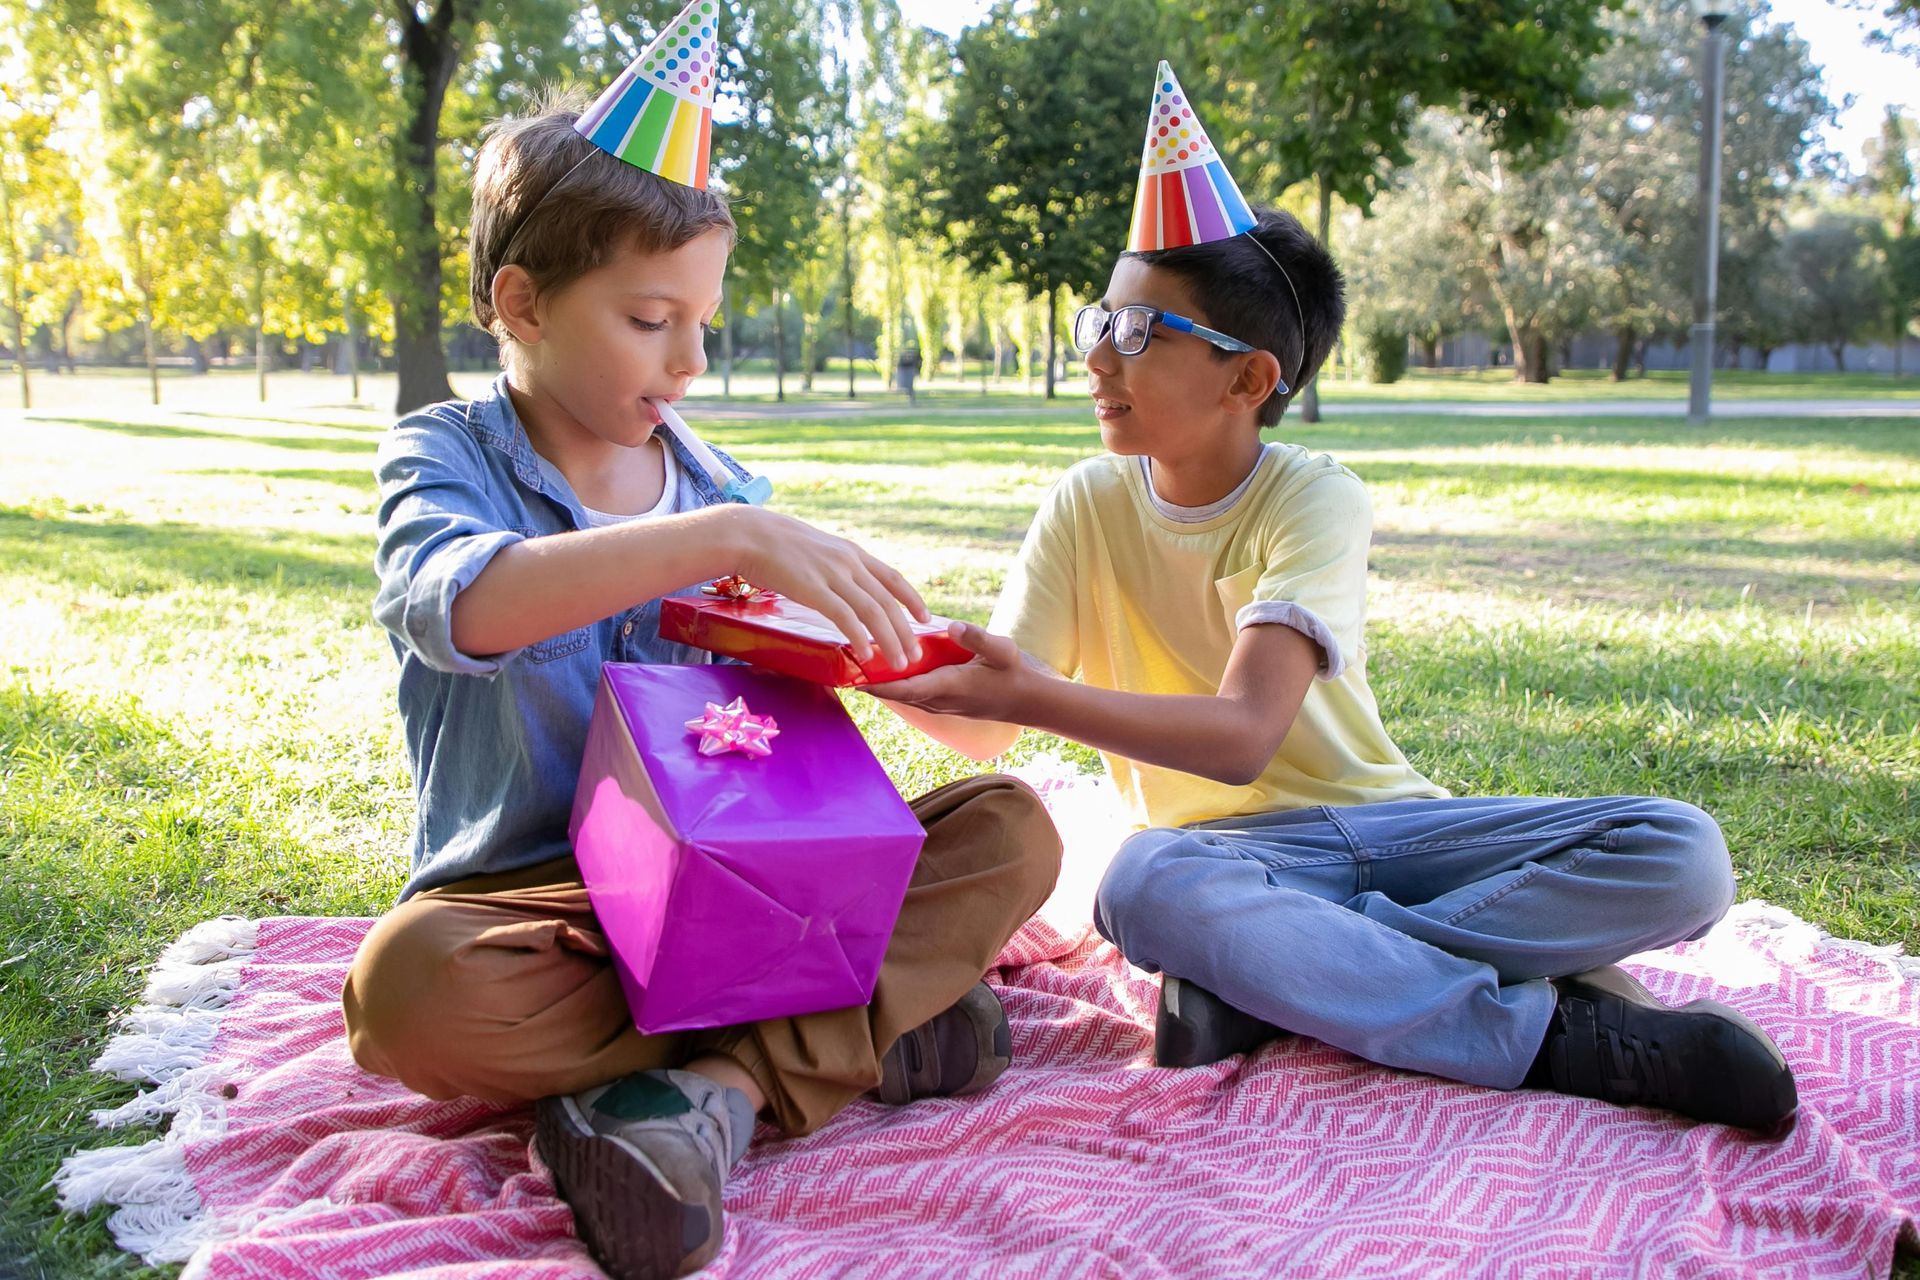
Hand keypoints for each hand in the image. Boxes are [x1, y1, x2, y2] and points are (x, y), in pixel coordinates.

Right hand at [726, 507, 929, 670]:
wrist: (748, 533)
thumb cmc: (775, 544)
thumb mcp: (816, 549)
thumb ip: (833, 566)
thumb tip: (840, 585)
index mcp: (852, 553)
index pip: (892, 578)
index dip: (912, 599)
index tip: (926, 618)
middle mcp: (849, 563)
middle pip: (887, 601)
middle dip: (906, 631)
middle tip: (916, 656)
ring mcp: (832, 575)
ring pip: (873, 611)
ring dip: (891, 640)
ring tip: (900, 663)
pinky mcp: (813, 589)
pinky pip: (844, 617)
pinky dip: (860, 636)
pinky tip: (867, 654)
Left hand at [864, 621, 1045, 721]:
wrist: (1028, 700)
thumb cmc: (1015, 674)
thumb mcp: (1003, 651)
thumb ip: (978, 638)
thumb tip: (953, 626)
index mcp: (950, 686)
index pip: (906, 688)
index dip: (878, 685)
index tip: (853, 677)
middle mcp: (941, 700)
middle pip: (896, 695)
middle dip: (870, 684)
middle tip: (843, 667)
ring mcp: (942, 704)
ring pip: (903, 696)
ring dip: (881, 685)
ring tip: (855, 669)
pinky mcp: (945, 702)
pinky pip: (913, 695)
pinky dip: (896, 686)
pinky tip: (885, 672)